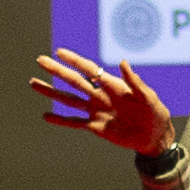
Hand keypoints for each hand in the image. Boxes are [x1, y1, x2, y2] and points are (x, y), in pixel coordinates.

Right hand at [31, 49, 174, 156]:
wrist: (155, 137)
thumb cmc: (155, 114)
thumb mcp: (148, 97)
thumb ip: (135, 81)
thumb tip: (123, 61)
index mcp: (113, 86)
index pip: (91, 70)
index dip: (75, 61)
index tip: (59, 52)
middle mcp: (101, 96)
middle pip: (75, 81)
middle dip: (57, 71)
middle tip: (40, 60)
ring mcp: (96, 111)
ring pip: (69, 100)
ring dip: (52, 92)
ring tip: (34, 83)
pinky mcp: (96, 127)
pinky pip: (74, 122)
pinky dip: (60, 120)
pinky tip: (46, 116)